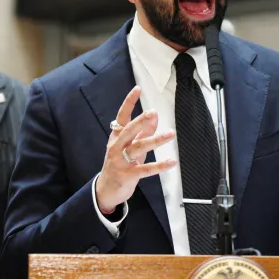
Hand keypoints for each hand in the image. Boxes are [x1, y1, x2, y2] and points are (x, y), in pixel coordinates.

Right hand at [94, 87, 176, 213]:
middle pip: (129, 131)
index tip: (137, 89)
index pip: (122, 117)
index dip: (128, 103)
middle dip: (141, 121)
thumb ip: (143, 132)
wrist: (106, 189)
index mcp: (116, 137)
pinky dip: (160, 166)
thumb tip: (154, 115)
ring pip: (139, 148)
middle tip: (153, 112)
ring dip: (156, 140)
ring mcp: (122, 161)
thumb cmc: (120, 163)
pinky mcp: (129, 175)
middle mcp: (117, 147)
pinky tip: (172, 161)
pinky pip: (146, 169)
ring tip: (170, 134)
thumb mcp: (130, 146)